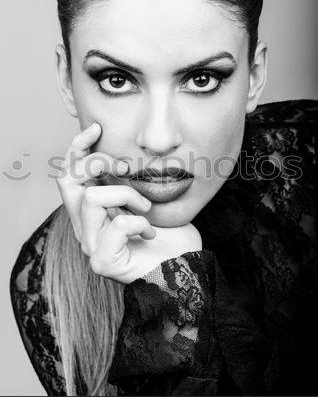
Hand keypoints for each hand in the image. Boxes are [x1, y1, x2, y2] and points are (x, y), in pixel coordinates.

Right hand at [56, 122, 201, 282]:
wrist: (184, 268)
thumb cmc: (168, 234)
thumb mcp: (147, 196)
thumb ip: (128, 179)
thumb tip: (123, 152)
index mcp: (91, 211)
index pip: (68, 173)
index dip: (77, 147)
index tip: (98, 128)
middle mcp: (85, 227)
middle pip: (66, 180)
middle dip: (97, 163)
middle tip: (127, 168)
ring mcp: (92, 246)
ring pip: (92, 198)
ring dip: (127, 195)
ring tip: (146, 208)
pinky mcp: (104, 262)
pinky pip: (117, 225)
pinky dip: (139, 222)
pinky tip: (151, 232)